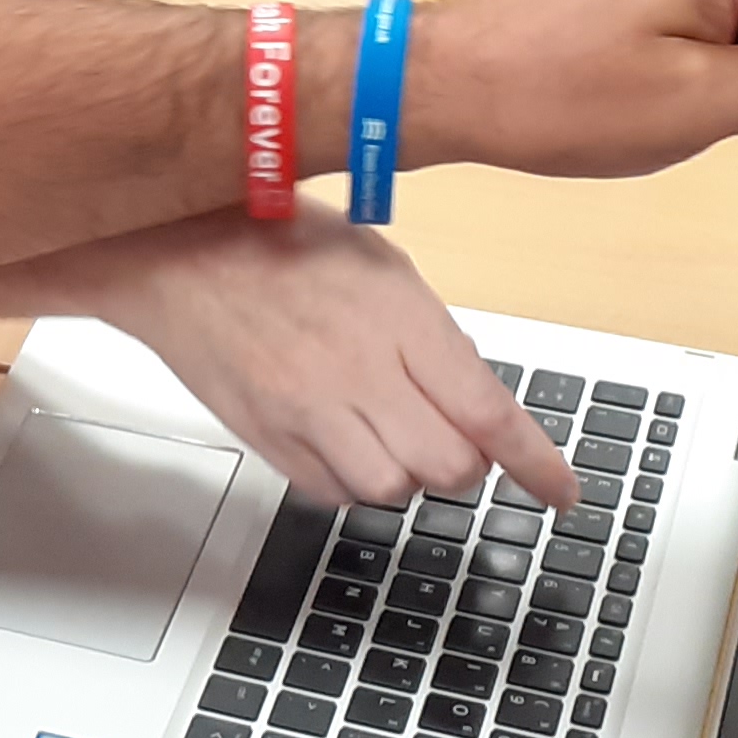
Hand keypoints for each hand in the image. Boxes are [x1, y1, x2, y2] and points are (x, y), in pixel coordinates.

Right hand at [60, 212, 579, 506]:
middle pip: (447, 466)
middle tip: (452, 438)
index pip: (488, 412)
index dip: (536, 464)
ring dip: (407, 474)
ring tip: (390, 433)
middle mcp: (354, 371)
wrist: (176, 253)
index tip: (561, 494)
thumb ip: (434, 341)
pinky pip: (332, 493)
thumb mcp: (383, 268)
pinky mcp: (266, 437)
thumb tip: (478, 408)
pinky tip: (344, 441)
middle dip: (465, 464)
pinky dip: (352, 481)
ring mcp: (305, 410)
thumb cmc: (280, 243)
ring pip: (391, 490)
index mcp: (397, 318)